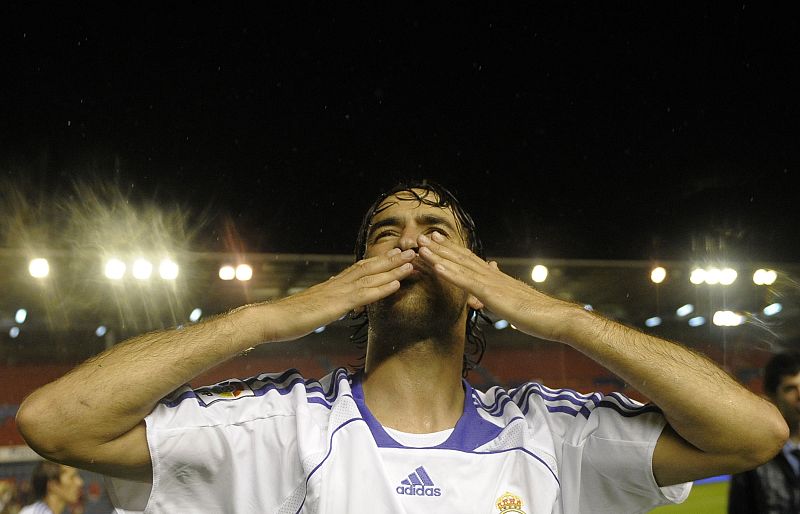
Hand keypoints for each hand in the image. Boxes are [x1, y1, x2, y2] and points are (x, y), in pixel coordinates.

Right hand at [262, 248, 415, 341]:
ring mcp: (338, 292)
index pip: (360, 268)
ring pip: (371, 277)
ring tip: (412, 263)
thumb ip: (327, 303)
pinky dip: (382, 288)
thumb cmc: (290, 317)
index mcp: (333, 284)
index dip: (379, 261)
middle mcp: (338, 284)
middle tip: (412, 251)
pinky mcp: (337, 304)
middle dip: (392, 260)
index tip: (395, 254)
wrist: (272, 319)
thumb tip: (334, 301)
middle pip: (369, 267)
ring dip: (393, 270)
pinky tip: (397, 285)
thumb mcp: (314, 308)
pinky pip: (363, 295)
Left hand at [417, 231, 578, 342]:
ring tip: (422, 248)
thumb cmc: (537, 313)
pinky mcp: (492, 294)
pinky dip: (450, 273)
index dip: (452, 250)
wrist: (555, 318)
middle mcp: (492, 275)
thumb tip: (493, 278)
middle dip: (440, 248)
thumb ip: (501, 288)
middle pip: (462, 258)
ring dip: (439, 256)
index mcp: (496, 277)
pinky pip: (467, 282)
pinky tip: (436, 267)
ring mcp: (491, 283)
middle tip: (422, 237)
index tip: (437, 241)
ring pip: (460, 266)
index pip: (470, 260)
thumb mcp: (514, 299)